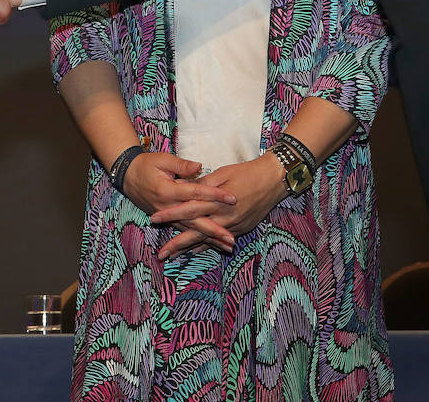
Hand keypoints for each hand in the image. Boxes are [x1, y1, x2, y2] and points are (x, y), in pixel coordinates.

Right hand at [120, 152, 236, 251]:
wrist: (127, 177)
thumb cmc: (146, 165)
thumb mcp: (162, 159)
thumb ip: (181, 164)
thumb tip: (199, 166)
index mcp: (169, 190)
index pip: (197, 193)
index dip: (215, 195)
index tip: (233, 198)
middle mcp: (168, 207)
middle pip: (195, 220)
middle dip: (215, 231)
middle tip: (232, 239)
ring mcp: (167, 216)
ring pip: (191, 230)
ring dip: (209, 240)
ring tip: (226, 247)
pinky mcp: (167, 220)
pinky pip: (184, 231)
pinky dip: (196, 240)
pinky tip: (209, 246)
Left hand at [151, 154, 285, 259]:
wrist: (274, 180)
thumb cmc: (247, 172)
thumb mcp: (223, 172)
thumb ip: (204, 184)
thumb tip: (186, 188)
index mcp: (216, 200)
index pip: (188, 209)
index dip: (171, 215)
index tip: (154, 219)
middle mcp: (224, 217)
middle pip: (196, 232)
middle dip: (177, 244)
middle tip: (161, 254)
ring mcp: (233, 226)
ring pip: (207, 240)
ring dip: (190, 248)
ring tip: (174, 256)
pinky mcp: (242, 229)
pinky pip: (220, 240)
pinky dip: (207, 245)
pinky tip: (196, 251)